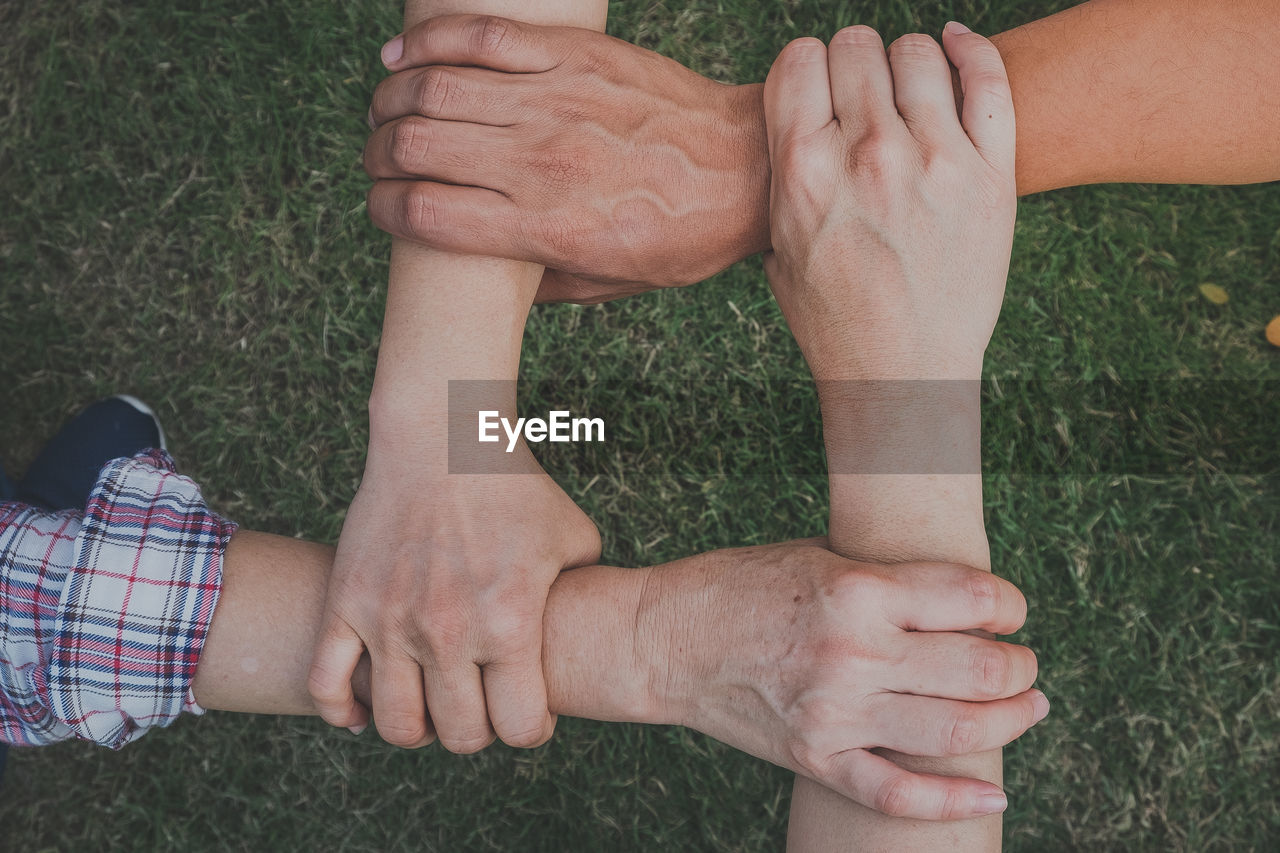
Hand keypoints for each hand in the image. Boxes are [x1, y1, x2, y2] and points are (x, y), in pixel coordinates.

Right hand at [309, 443, 600, 751]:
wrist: (442, 436)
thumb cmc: (515, 486)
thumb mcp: (574, 537)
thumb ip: (585, 594)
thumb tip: (593, 629)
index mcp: (509, 623)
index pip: (519, 728)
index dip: (530, 731)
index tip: (529, 716)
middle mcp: (449, 631)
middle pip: (461, 736)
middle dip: (479, 733)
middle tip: (483, 709)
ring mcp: (390, 621)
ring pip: (398, 724)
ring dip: (420, 729)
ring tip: (433, 707)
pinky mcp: (347, 603)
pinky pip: (327, 684)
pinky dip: (344, 710)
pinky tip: (366, 706)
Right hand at [363, 14, 768, 302]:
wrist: (750, 168)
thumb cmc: (683, 236)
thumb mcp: (611, 285)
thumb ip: (538, 286)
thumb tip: (488, 282)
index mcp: (546, 228)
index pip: (424, 215)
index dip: (383, 210)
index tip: (381, 208)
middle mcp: (542, 162)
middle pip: (415, 147)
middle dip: (377, 154)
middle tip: (377, 158)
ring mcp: (557, 101)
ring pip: (435, 88)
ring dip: (389, 97)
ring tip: (383, 109)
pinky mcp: (574, 55)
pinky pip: (483, 36)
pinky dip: (429, 40)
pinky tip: (404, 53)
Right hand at [639, 540, 1045, 819]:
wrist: (662, 640)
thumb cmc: (740, 585)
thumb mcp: (818, 556)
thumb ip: (889, 576)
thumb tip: (965, 598)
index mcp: (856, 590)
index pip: (974, 599)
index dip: (1011, 604)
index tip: (1011, 610)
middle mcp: (853, 654)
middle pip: (979, 670)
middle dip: (1021, 666)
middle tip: (1025, 663)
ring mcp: (834, 714)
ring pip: (956, 732)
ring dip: (1010, 721)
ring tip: (1027, 707)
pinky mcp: (815, 758)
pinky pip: (898, 794)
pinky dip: (953, 803)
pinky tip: (992, 796)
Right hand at [762, 24, 1015, 380]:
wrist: (902, 373)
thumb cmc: (834, 316)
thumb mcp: (780, 242)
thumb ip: (789, 169)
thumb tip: (804, 110)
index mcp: (805, 171)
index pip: (800, 58)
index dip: (806, 71)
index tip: (817, 94)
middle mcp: (869, 156)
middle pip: (857, 45)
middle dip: (852, 64)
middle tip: (860, 97)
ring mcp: (936, 162)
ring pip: (919, 53)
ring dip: (906, 64)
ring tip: (905, 95)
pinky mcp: (992, 177)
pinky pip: (989, 79)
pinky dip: (973, 49)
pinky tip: (957, 46)